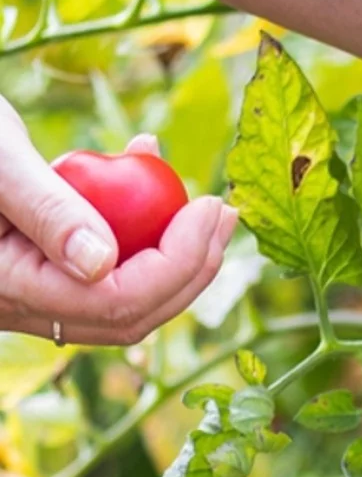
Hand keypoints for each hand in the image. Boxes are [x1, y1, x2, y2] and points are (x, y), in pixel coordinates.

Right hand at [0, 106, 236, 345]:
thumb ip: (45, 207)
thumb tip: (102, 265)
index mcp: (4, 289)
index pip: (116, 302)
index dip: (179, 263)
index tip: (213, 208)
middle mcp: (18, 307)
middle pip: (129, 313)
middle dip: (189, 265)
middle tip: (225, 210)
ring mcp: (28, 294)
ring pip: (120, 294)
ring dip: (169, 247)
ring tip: (194, 193)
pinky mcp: (37, 269)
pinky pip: (101, 267)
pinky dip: (134, 228)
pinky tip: (139, 163)